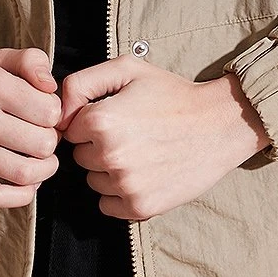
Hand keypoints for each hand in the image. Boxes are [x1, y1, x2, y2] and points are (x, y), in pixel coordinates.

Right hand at [0, 47, 62, 206]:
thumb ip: (31, 61)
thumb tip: (51, 86)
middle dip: (51, 142)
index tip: (44, 113)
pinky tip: (27, 183)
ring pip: (24, 172)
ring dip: (44, 170)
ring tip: (42, 160)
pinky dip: (21, 195)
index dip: (55, 113)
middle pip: (42, 143)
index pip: (49, 111)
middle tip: (43, 136)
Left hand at [54, 55, 270, 219]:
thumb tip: (58, 113)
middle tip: (132, 134)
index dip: (91, 120)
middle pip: (80, 157)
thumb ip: (81, 83)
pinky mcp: (140, 207)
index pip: (70, 129)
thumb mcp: (128, 69)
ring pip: (93, 181)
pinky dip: (119, 195)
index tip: (117, 116)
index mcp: (101, 120)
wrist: (219, 125)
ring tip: (141, 153)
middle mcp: (110, 155)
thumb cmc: (172, 95)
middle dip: (98, 146)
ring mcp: (125, 184)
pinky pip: (107, 206)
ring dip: (108, 171)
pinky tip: (143, 174)